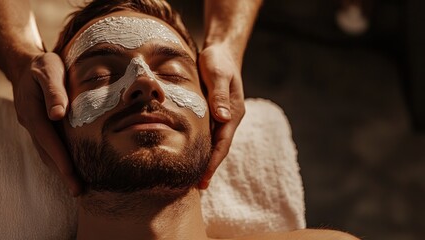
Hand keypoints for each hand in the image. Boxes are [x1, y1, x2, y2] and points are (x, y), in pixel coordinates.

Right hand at [11, 52, 80, 195]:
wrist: (27, 63)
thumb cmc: (43, 65)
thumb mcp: (49, 71)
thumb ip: (54, 92)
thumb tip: (58, 115)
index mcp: (33, 112)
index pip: (48, 140)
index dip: (60, 158)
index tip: (71, 175)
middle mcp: (31, 123)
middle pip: (47, 152)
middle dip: (62, 172)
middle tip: (78, 191)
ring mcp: (34, 126)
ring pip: (46, 152)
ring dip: (60, 169)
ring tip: (75, 186)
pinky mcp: (40, 125)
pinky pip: (48, 146)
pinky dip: (58, 158)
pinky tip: (69, 166)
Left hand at [198, 43, 244, 188]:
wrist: (222, 52)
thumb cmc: (219, 61)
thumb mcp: (218, 73)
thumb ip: (219, 94)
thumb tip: (223, 118)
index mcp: (233, 112)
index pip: (223, 143)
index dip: (213, 162)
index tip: (204, 179)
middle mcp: (228, 118)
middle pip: (219, 148)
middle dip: (209, 167)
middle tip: (196, 188)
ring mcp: (221, 117)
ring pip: (213, 143)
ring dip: (205, 160)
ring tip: (193, 178)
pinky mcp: (213, 113)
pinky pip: (208, 134)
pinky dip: (201, 147)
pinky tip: (191, 155)